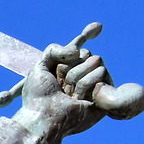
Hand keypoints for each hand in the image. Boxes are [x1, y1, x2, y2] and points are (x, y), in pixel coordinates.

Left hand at [4, 23, 143, 139]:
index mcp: (68, 71)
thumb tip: (78, 50)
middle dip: (69, 67)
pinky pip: (101, 72)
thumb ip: (55, 50)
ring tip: (69, 95)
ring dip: (76, 78)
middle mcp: (84, 76)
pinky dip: (86, 84)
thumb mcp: (39, 68)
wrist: (44, 116)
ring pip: (96, 61)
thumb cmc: (39, 96)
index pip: (79, 49)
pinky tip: (80, 99)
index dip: (88, 33)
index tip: (98, 26)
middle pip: (87, 53)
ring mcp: (96, 84)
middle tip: (61, 85)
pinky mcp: (105, 93)